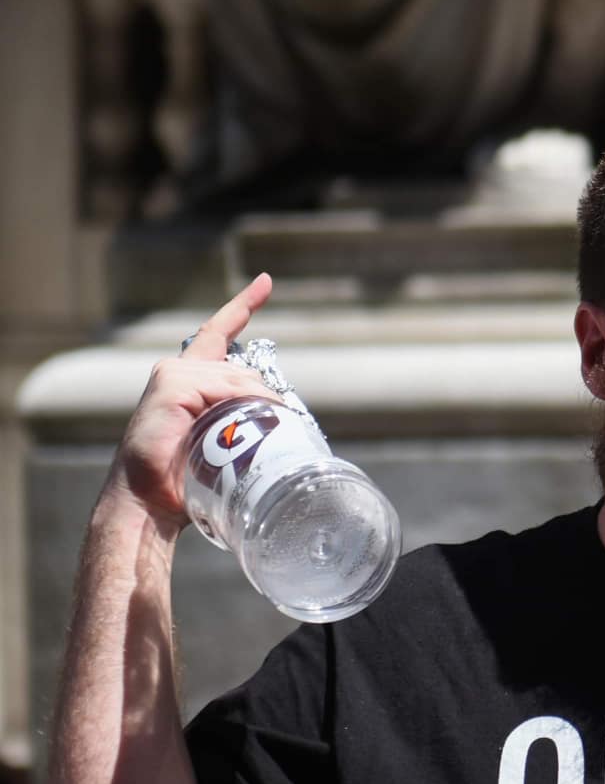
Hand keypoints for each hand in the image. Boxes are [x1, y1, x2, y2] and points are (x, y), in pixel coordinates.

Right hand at [102, 275, 276, 532]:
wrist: (146, 502)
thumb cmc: (179, 480)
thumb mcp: (212, 442)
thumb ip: (234, 419)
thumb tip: (279, 420)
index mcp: (185, 379)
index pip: (217, 333)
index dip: (243, 307)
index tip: (264, 281)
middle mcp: (178, 369)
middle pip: (248, 374)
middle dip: (266, 406)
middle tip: (269, 440)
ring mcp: (174, 375)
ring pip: (242, 383)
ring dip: (259, 413)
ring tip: (253, 445)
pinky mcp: (173, 385)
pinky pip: (226, 391)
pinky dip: (242, 409)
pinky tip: (238, 430)